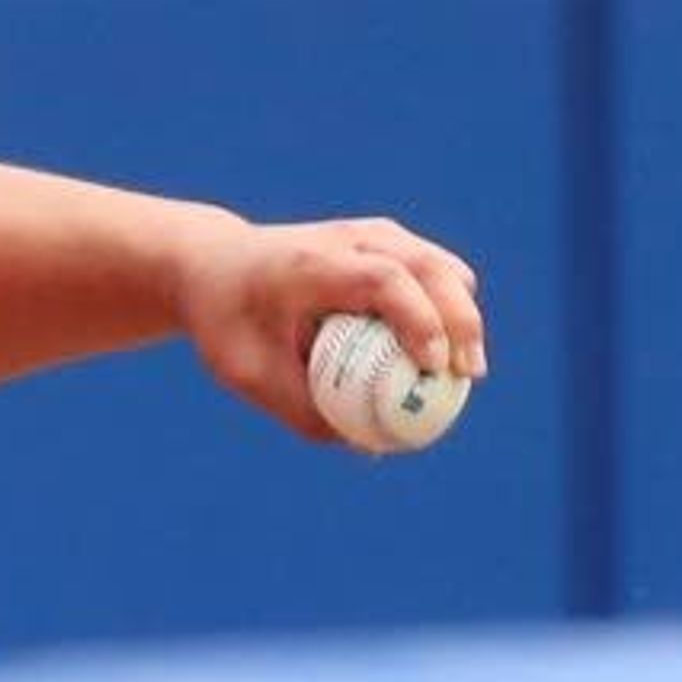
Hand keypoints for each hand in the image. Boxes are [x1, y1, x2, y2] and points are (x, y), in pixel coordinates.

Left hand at [175, 216, 487, 441]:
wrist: (213, 263)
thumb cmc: (227, 322)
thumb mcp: (247, 373)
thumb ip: (302, 410)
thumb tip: (370, 447)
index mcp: (311, 264)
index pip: (383, 280)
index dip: (417, 319)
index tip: (432, 366)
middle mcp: (349, 238)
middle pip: (427, 267)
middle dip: (459, 321)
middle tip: (468, 375)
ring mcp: (374, 234)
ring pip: (441, 267)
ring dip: (463, 316)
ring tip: (465, 370)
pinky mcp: (387, 241)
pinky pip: (435, 272)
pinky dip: (450, 308)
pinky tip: (447, 352)